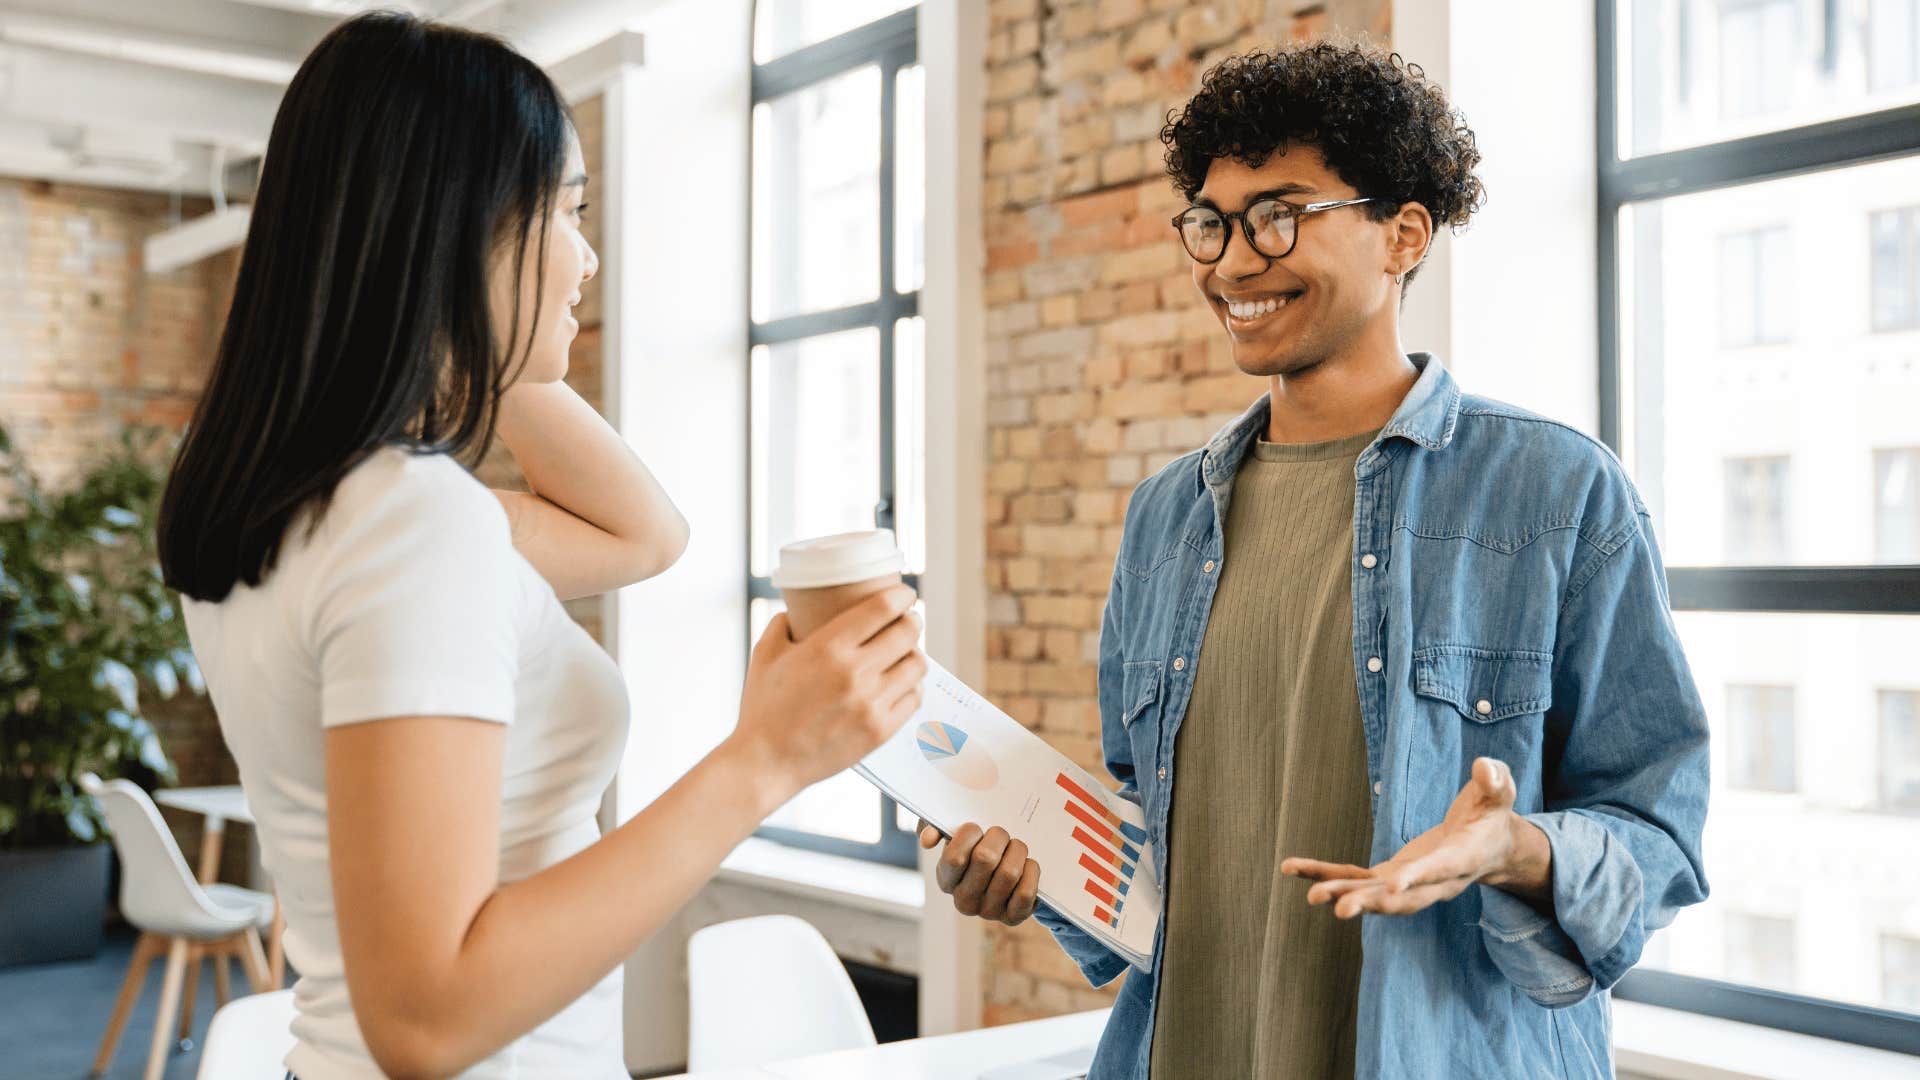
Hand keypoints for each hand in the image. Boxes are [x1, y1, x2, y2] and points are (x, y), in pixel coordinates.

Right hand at [727, 586, 926, 804]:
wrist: (766, 762)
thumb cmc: (763, 708)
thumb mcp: (764, 656)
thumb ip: (781, 625)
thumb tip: (795, 610)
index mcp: (828, 648)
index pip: (882, 608)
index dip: (901, 596)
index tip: (904, 594)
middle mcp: (854, 673)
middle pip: (907, 633)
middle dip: (912, 621)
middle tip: (908, 621)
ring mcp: (871, 704)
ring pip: (917, 666)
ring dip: (914, 654)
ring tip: (906, 654)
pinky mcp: (880, 731)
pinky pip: (914, 699)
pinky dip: (912, 687)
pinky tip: (903, 684)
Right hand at [919, 821, 1040, 925]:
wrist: (1005, 867)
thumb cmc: (975, 845)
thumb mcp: (953, 833)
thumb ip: (935, 828)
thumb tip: (928, 840)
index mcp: (945, 880)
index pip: (954, 857)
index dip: (969, 834)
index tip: (976, 827)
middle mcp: (963, 901)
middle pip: (986, 859)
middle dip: (998, 836)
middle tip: (1000, 834)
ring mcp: (988, 912)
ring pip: (1009, 872)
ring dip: (1018, 850)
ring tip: (1015, 847)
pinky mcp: (1013, 917)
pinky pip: (1025, 891)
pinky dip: (1030, 871)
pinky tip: (1026, 864)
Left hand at [1280, 757, 1549, 918]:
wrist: (1488, 845)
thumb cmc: (1491, 813)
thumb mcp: (1500, 792)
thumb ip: (1495, 780)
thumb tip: (1484, 768)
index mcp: (1462, 858)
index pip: (1439, 870)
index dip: (1417, 878)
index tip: (1393, 886)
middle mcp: (1433, 881)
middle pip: (1402, 899)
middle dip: (1371, 903)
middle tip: (1339, 909)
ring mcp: (1408, 883)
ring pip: (1374, 894)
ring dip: (1343, 894)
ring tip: (1311, 895)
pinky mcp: (1389, 877)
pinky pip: (1355, 879)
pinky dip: (1325, 874)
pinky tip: (1292, 867)